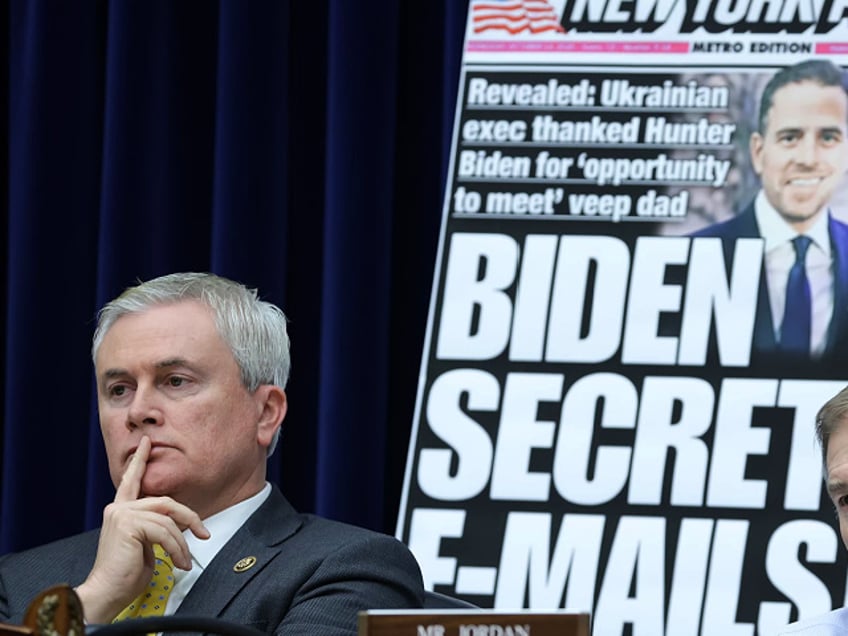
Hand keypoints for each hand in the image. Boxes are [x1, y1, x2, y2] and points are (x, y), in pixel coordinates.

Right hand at [74, 436, 209, 623]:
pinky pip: (165, 532)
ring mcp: (122, 515)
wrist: (107, 593)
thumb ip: (154, 529)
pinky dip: (177, 549)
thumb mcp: (144, 546)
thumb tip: (175, 527)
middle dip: (189, 517)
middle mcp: (119, 509)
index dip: (140, 460)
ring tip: (184, 561)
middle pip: (166, 502)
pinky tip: (178, 563)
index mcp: (120, 511)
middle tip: (204, 534)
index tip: (146, 442)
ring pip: (168, 520)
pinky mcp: (128, 524)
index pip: (132, 481)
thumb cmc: (124, 575)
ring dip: (182, 544)